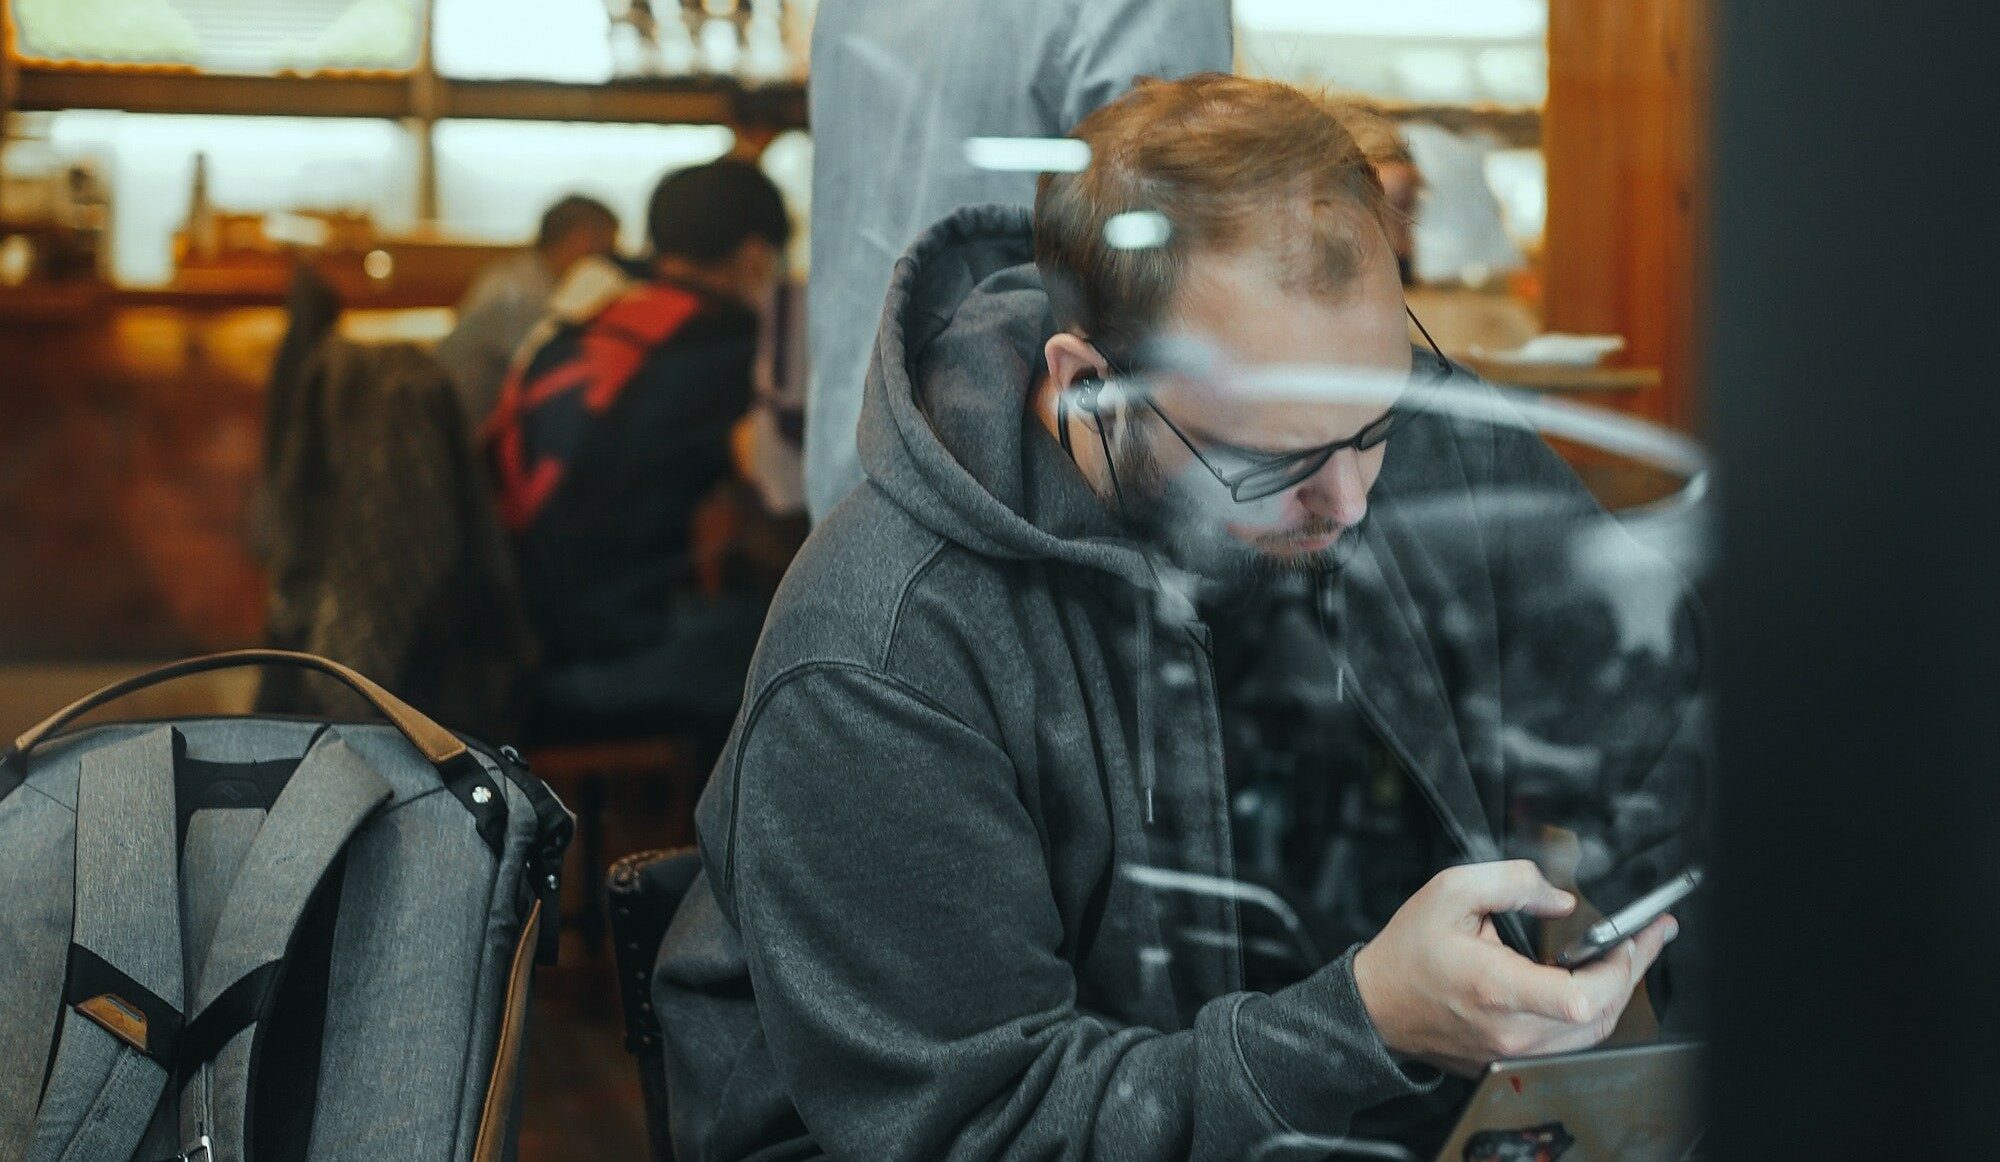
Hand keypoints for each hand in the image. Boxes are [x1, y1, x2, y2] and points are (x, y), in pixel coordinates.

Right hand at [1352, 860, 1676, 1075]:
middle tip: (1649, 937)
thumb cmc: (1410, 950)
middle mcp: (1511, 1030)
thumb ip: (1511, 882)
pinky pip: (1571, 1042)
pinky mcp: (1514, 1059)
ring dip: (1618, 993)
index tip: (1629, 938)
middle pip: (1600, 1014)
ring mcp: (1514, 1051)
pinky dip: (1593, 1012)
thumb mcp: (1450, 891)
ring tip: (1631, 956)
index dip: (1617, 968)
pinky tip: (1597, 983)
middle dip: (1633, 971)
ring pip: (1592, 1032)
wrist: (1378, 1004)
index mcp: (1496, 987)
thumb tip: (1561, 899)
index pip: (1581, 997)